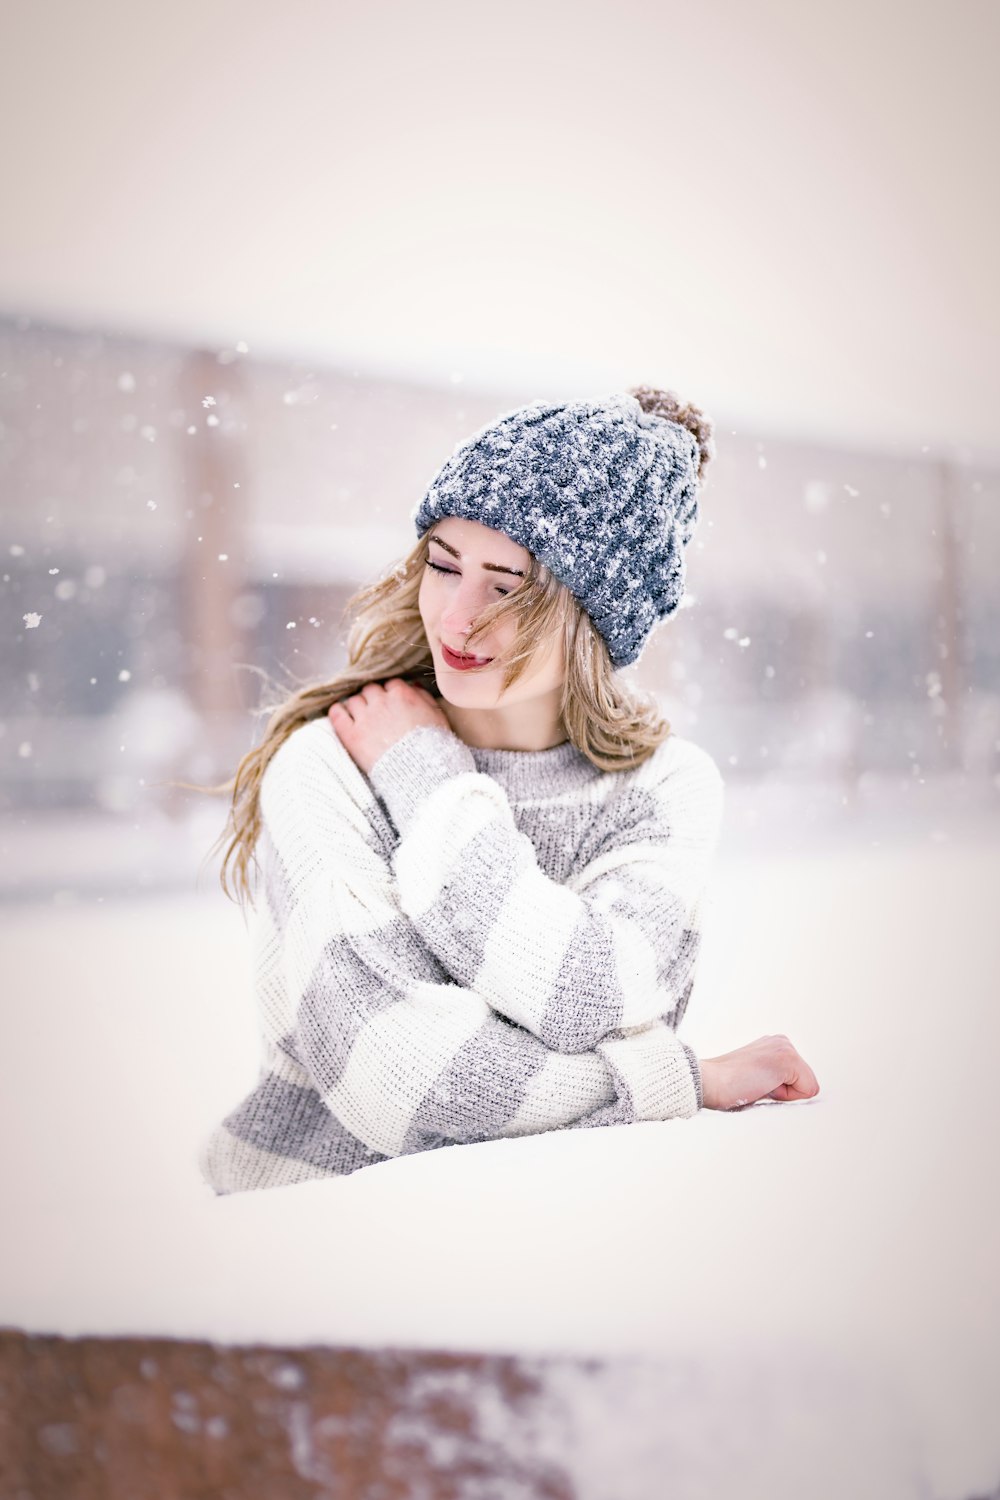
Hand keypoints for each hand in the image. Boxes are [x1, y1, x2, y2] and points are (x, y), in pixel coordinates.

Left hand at [328, 678, 452, 776]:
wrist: (420, 771)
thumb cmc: (433, 746)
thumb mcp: (438, 717)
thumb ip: (424, 698)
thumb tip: (414, 686)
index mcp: (402, 695)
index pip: (391, 685)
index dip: (391, 694)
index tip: (392, 703)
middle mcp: (381, 702)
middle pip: (370, 689)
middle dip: (373, 698)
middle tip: (376, 710)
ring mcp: (365, 718)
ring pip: (353, 700)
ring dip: (357, 705)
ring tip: (361, 716)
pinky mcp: (352, 735)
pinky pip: (337, 714)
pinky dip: (337, 711)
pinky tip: (340, 713)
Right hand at [698, 1035, 819, 1110]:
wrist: (709, 1082)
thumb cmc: (726, 1086)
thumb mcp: (756, 1077)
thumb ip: (774, 1078)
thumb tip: (789, 1092)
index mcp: (774, 1044)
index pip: (798, 1079)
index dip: (778, 1090)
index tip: (753, 1083)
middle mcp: (782, 1041)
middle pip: (805, 1082)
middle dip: (784, 1091)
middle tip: (755, 1084)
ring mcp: (785, 1047)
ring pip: (807, 1086)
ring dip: (784, 1094)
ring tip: (757, 1084)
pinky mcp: (787, 1059)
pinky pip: (808, 1089)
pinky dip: (787, 1096)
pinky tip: (762, 1085)